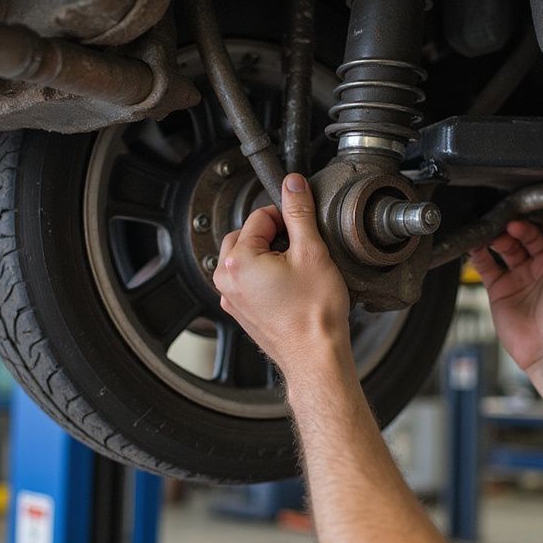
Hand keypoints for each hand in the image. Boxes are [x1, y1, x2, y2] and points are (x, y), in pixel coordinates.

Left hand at [213, 174, 350, 377]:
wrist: (316, 357)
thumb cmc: (314, 316)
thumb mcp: (312, 252)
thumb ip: (299, 212)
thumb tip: (293, 185)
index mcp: (238, 261)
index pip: (259, 216)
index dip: (286, 217)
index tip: (304, 228)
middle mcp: (226, 280)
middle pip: (247, 235)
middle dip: (274, 235)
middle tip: (302, 248)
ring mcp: (231, 298)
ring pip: (247, 259)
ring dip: (269, 255)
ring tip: (297, 268)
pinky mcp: (241, 312)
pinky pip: (248, 281)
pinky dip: (266, 276)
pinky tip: (290, 287)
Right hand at [469, 210, 542, 371]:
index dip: (531, 222)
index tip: (522, 218)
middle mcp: (538, 266)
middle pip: (521, 237)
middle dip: (512, 228)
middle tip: (505, 226)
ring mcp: (518, 278)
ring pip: (503, 249)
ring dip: (496, 238)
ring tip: (490, 234)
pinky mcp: (499, 290)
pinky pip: (486, 267)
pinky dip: (479, 255)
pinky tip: (476, 246)